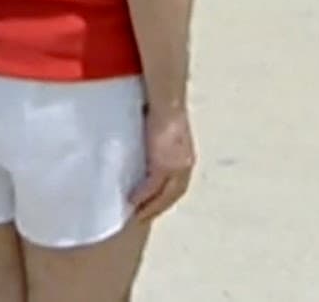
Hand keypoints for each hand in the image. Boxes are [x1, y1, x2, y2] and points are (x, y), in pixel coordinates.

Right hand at [129, 105, 194, 222]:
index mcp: (186, 157)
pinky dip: (141, 197)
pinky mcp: (163, 165)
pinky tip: (131, 201)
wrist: (167, 101)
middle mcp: (185, 165)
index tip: (153, 205)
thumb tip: (148, 147)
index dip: (166, 197)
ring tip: (135, 215)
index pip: (178, 184)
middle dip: (158, 208)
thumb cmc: (164, 109)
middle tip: (142, 217)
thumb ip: (160, 144)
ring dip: (150, 207)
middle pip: (172, 195)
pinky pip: (151, 187)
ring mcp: (175, 167)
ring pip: (163, 195)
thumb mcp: (165, 131)